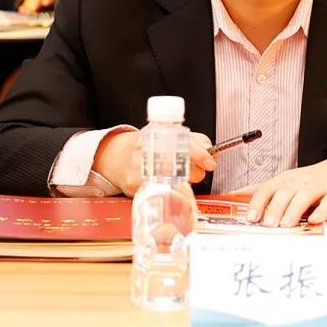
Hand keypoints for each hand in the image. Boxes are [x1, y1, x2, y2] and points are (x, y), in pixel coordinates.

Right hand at [91, 128, 216, 196]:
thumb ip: (192, 141)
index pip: (181, 142)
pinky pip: (158, 192)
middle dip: (194, 171)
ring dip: (182, 183)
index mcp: (154, 133)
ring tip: (178, 177)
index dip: (198, 153)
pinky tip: (164, 184)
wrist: (116, 156)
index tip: (210, 162)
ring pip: (171, 182)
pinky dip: (167, 191)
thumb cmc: (146, 146)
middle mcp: (144, 149)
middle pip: (179, 165)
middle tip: (195, 171)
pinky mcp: (133, 186)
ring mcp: (138, 169)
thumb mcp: (167, 135)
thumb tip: (210, 152)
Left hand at [236, 151, 326, 227]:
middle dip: (274, 208)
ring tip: (285, 225)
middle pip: (284, 191)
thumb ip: (266, 190)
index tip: (251, 218)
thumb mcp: (289, 182)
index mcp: (287, 180)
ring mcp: (320, 186)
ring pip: (304, 196)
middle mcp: (301, 181)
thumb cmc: (315, 181)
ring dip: (293, 210)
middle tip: (267, 224)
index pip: (267, 188)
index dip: (258, 203)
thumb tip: (238, 194)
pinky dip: (321, 211)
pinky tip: (314, 220)